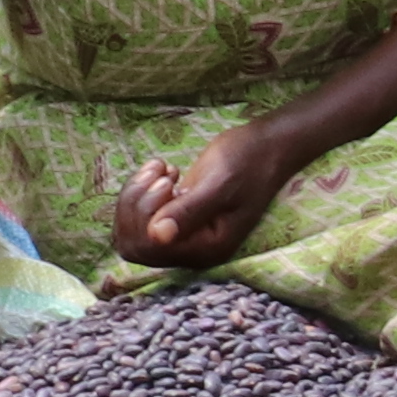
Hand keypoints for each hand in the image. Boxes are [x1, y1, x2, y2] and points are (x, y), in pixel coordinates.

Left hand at [112, 124, 294, 267]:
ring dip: (135, 196)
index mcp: (206, 249)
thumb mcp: (219, 185)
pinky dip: (139, 191)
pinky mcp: (176, 218)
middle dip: (136, 206)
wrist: (265, 147)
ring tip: (162, 170)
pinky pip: (138, 216)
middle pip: (134, 244)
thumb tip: (158, 236)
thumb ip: (190, 212)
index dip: (145, 216)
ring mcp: (182, 235)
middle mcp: (192, 249)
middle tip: (162, 176)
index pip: (148, 249)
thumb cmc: (248, 162)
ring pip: (130, 231)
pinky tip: (163, 170)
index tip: (168, 184)